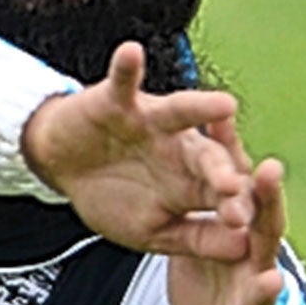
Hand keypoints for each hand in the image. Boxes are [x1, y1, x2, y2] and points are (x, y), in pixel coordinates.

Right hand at [21, 42, 253, 260]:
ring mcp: (152, 122)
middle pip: (209, 157)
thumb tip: (242, 252)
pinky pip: (123, 81)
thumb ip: (194, 239)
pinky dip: (126, 68)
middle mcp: (181, 147)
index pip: (223, 195)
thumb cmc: (112, 196)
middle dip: (221, 171)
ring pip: (181, 112)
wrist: (62, 165)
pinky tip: (130, 52)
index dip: (234, 209)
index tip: (243, 227)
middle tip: (232, 187)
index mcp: (193, 181)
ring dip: (200, 108)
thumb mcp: (151, 231)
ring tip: (224, 104)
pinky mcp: (118, 101)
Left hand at [167, 120, 287, 304]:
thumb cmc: (218, 296)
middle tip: (268, 170)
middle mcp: (257, 271)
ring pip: (263, 295)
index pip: (244, 196)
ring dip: (264, 288)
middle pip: (266, 231)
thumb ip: (210, 204)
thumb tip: (202, 146)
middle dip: (268, 203)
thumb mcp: (208, 245)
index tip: (224, 120)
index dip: (235, 159)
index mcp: (245, 242)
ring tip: (269, 278)